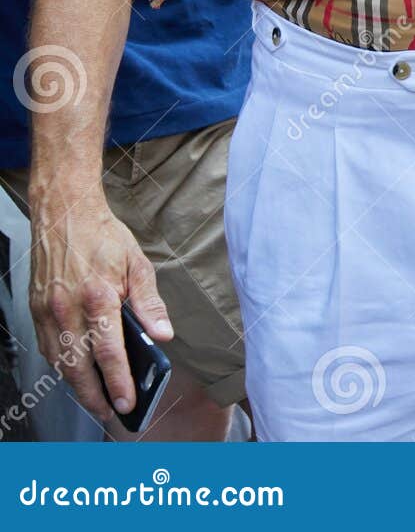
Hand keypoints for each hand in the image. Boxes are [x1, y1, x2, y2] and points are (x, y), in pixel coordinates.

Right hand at [29, 188, 171, 423]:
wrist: (64, 214)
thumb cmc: (104, 237)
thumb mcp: (138, 264)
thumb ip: (150, 302)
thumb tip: (162, 334)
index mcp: (98, 297)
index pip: (109, 352)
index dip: (119, 382)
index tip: (128, 402)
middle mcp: (68, 309)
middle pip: (78, 368)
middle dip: (94, 397)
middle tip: (112, 415)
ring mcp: (47, 311)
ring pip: (60, 362)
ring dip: (77, 387)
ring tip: (97, 401)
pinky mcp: (36, 310)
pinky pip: (48, 348)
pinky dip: (61, 366)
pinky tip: (76, 375)